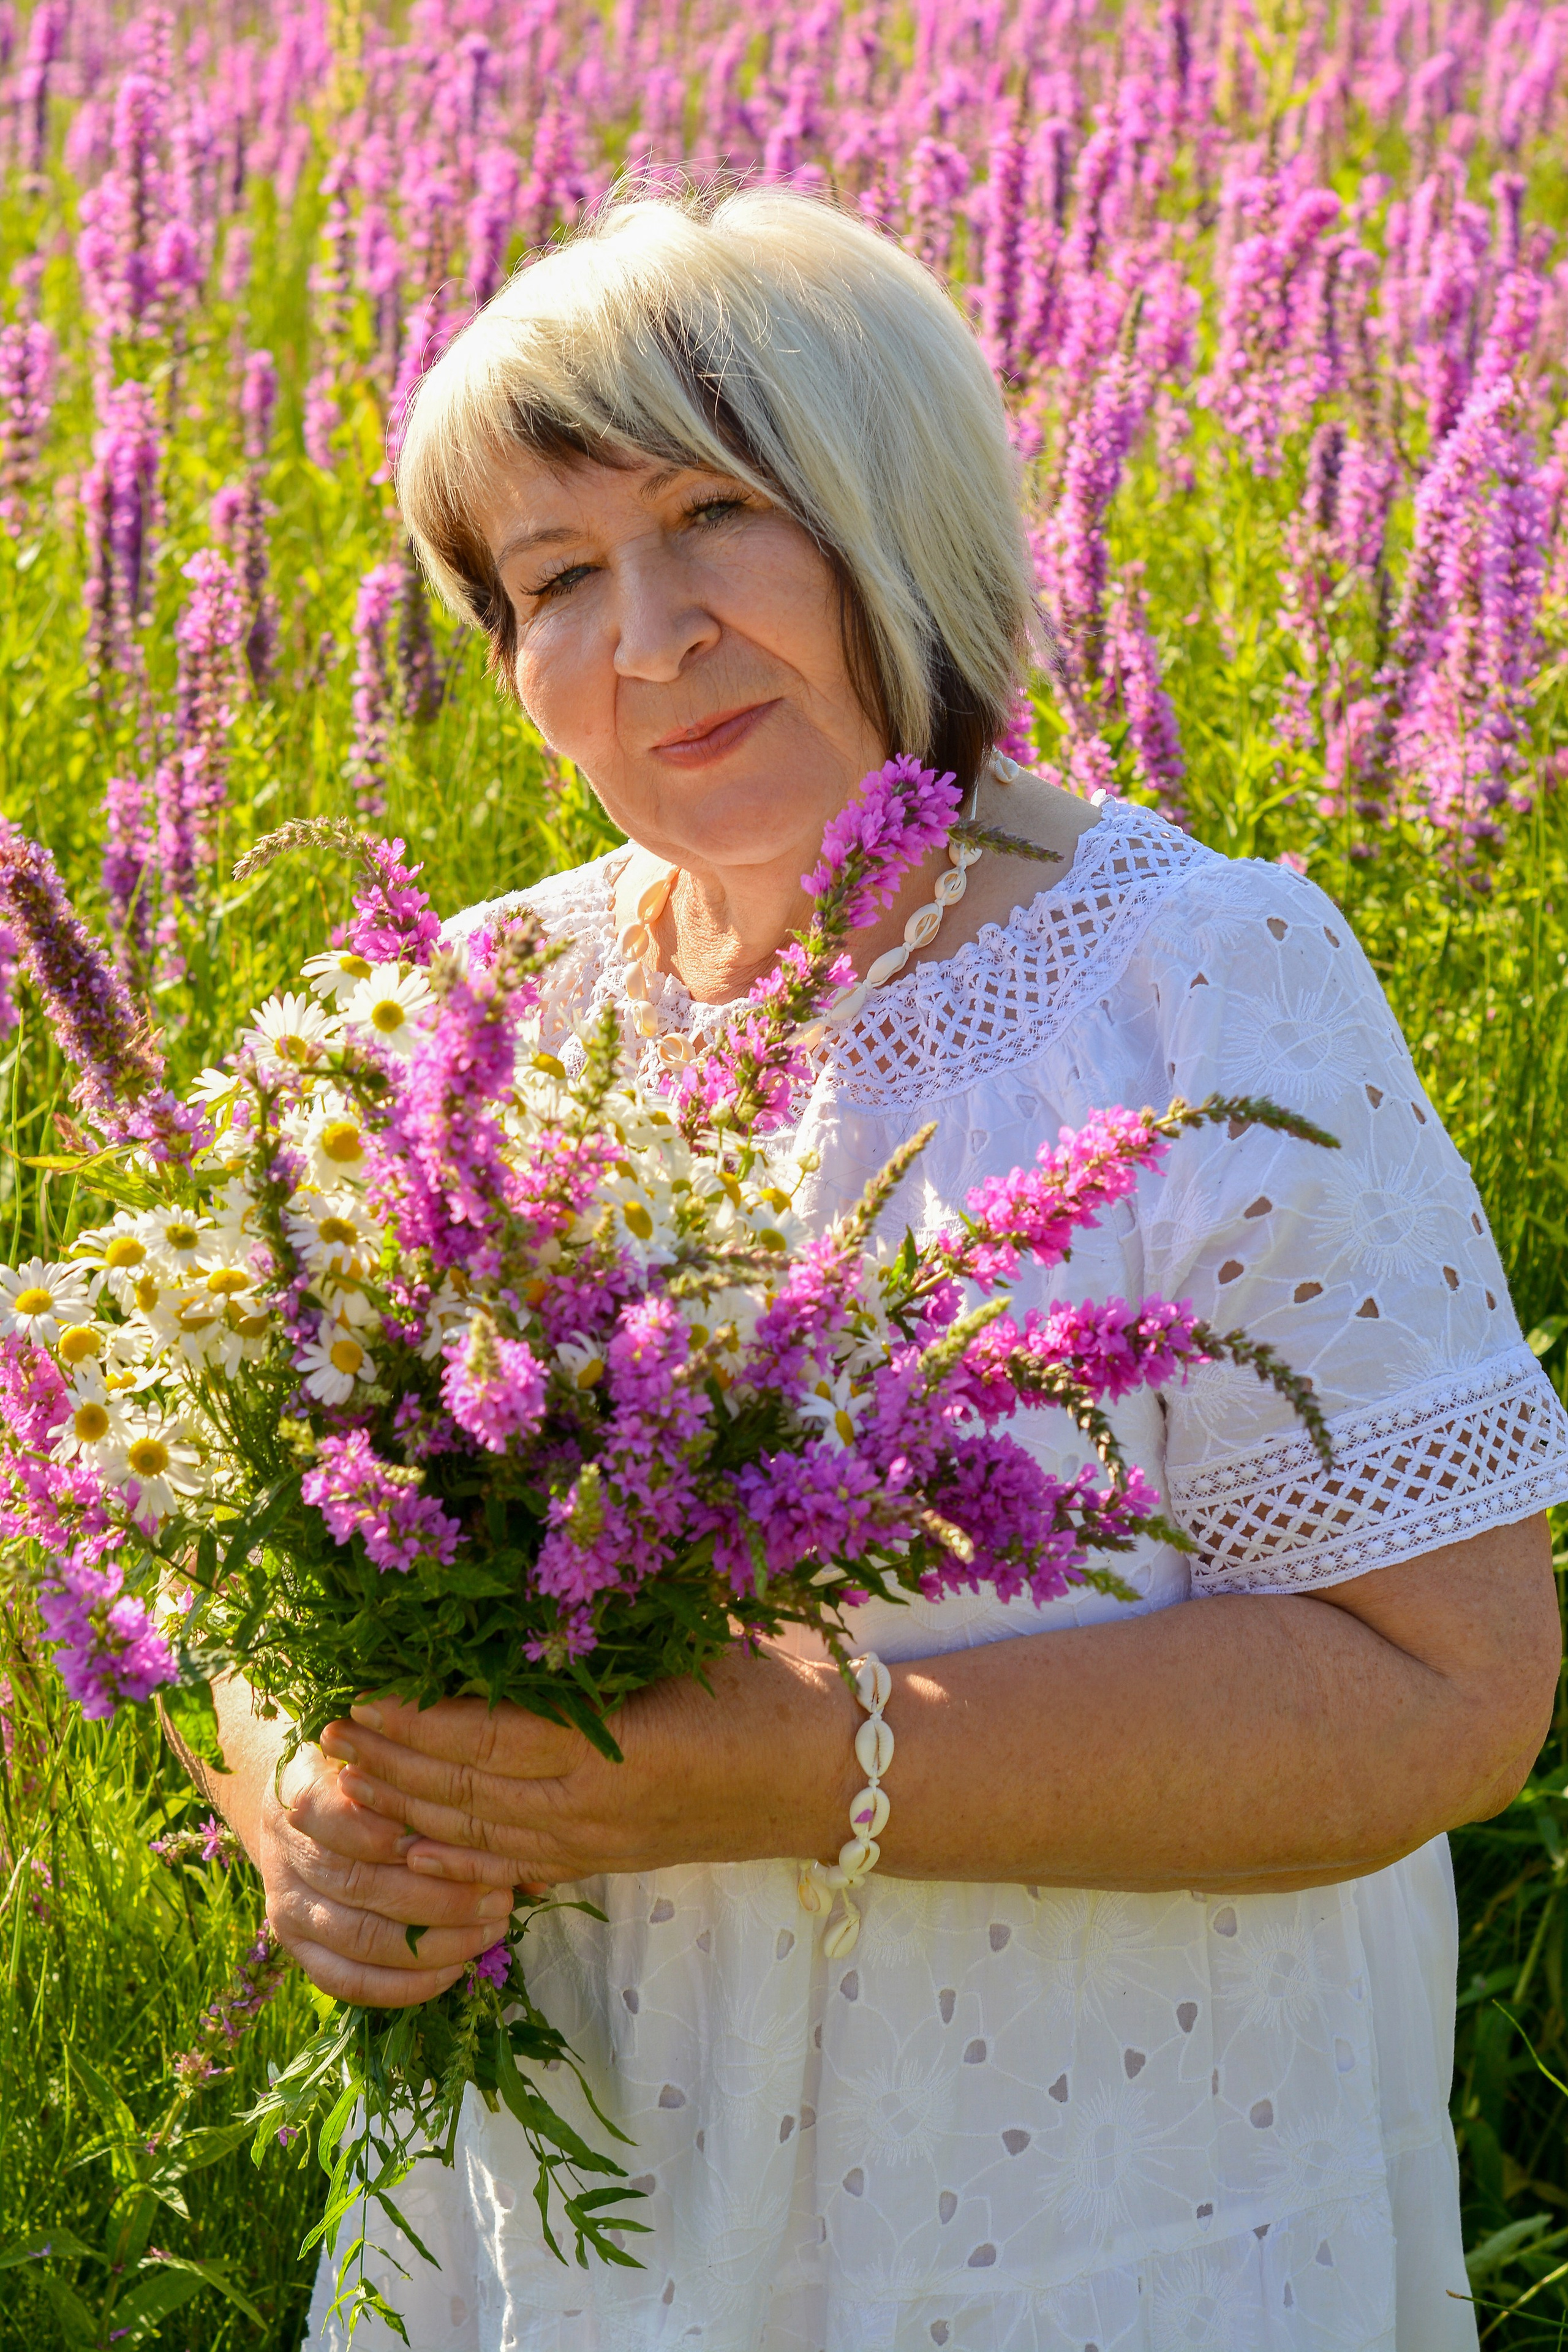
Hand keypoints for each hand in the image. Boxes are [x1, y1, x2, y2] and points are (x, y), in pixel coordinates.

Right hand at [258, 1739, 516, 2006]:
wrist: (301, 1805)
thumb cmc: (367, 1774)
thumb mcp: (394, 1762)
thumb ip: (443, 1792)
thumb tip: (529, 1855)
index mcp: (301, 1787)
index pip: (341, 1814)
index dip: (399, 1831)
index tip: (462, 1837)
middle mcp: (286, 1850)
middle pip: (362, 1883)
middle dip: (440, 1897)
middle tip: (501, 1898)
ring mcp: (287, 1904)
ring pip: (361, 1937)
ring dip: (433, 1943)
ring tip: (491, 1932)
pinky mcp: (297, 1948)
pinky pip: (347, 1981)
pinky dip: (402, 1985)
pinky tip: (452, 1970)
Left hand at [317, 1646, 856, 1891]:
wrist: (831, 1778)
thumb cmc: (768, 1690)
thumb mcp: (687, 1646)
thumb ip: (604, 1637)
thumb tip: (519, 1595)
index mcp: (614, 1752)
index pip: (488, 1738)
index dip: (418, 1719)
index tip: (362, 1690)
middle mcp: (595, 1812)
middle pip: (465, 1793)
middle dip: (389, 1763)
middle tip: (327, 1728)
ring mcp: (597, 1847)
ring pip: (478, 1835)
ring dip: (406, 1807)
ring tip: (349, 1775)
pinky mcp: (606, 1862)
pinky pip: (511, 1864)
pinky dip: (454, 1852)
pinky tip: (412, 1839)